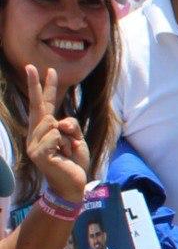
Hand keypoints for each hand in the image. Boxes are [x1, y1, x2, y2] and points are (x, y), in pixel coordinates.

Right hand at [24, 66, 87, 202]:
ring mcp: (34, 144)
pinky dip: (66, 143)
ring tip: (67, 150)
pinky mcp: (38, 153)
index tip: (42, 70)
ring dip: (68, 135)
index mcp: (45, 130)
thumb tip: (59, 122)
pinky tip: (63, 155)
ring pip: (55, 122)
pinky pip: (57, 135)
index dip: (44, 88)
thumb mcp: (76, 137)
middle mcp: (35, 135)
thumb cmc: (73, 159)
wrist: (72, 183)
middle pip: (40, 106)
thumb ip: (70, 126)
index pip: (44, 105)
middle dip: (37, 85)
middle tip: (30, 65)